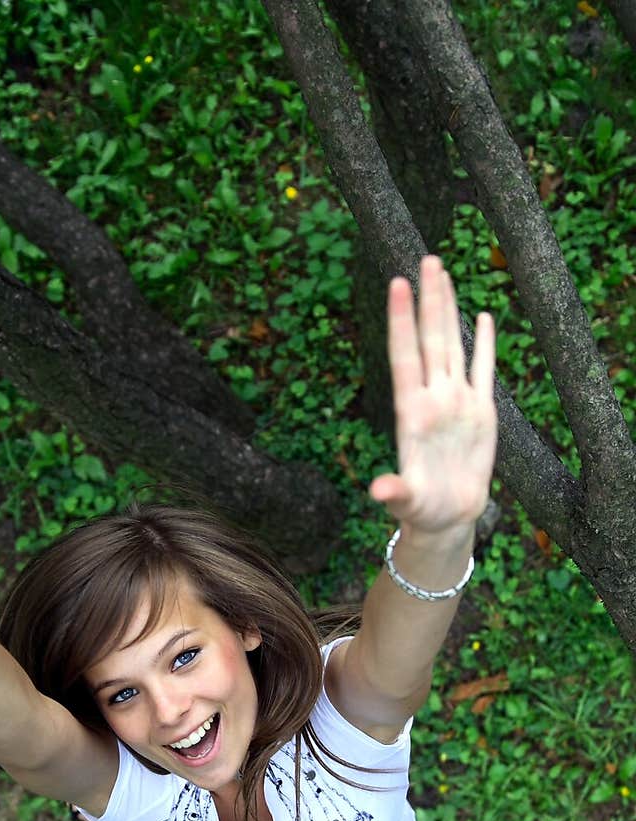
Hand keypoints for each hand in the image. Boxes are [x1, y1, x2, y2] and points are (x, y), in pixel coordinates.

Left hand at [369, 255, 496, 533]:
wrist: (447, 518)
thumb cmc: (422, 511)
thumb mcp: (407, 502)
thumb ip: (396, 492)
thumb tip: (378, 492)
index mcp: (412, 412)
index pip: (405, 356)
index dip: (401, 320)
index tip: (397, 284)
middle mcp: (433, 399)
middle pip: (430, 339)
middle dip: (429, 300)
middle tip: (426, 259)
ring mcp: (456, 402)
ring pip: (453, 345)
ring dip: (448, 309)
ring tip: (443, 273)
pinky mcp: (481, 412)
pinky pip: (483, 369)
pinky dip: (485, 343)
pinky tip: (483, 315)